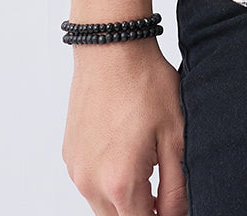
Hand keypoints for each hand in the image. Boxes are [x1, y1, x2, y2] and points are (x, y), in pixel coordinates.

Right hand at [63, 41, 187, 215]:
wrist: (111, 47)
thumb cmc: (145, 83)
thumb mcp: (176, 134)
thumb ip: (176, 186)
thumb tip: (177, 215)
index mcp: (120, 183)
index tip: (172, 205)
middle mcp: (90, 183)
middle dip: (143, 210)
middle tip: (162, 186)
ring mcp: (76, 169)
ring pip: (102, 206)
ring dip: (124, 198)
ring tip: (146, 161)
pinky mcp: (69, 155)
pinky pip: (90, 183)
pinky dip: (108, 180)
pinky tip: (126, 149)